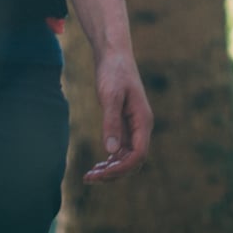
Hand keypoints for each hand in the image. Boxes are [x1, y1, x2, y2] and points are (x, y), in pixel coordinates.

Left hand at [82, 50, 151, 181]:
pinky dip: (110, 159)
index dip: (122, 168)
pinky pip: (121, 149)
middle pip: (133, 160)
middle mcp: (141, 126)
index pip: (138, 154)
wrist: (113, 54)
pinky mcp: (125, 123)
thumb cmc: (113, 71)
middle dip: (114, 173)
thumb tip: (110, 150)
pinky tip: (96, 165)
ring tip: (89, 176)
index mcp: (143, 120)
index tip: (101, 174)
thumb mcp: (110, 96)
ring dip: (110, 169)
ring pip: (126, 157)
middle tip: (89, 178)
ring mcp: (134, 126)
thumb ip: (111, 122)